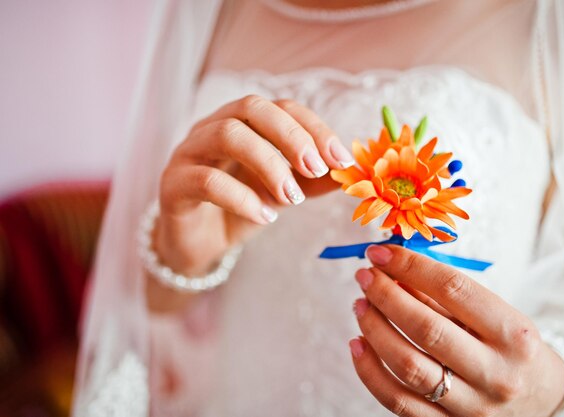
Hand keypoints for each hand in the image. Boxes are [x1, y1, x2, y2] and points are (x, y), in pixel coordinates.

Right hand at [152, 95, 351, 293]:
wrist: (199, 247)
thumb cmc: (240, 210)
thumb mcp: (282, 193)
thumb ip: (311, 181)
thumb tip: (350, 172)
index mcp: (242, 122)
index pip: (282, 107)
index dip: (314, 128)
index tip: (342, 159)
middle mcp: (212, 127)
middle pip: (251, 107)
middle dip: (291, 136)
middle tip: (316, 169)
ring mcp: (189, 152)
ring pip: (227, 134)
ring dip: (269, 163)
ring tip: (292, 197)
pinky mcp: (173, 184)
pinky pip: (206, 180)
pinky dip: (242, 198)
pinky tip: (264, 217)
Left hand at [349, 245, 563, 416]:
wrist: (542, 401)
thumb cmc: (511, 348)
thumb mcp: (496, 315)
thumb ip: (446, 295)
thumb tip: (395, 268)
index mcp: (512, 333)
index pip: (453, 290)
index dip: (411, 266)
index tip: (381, 252)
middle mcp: (494, 372)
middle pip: (426, 329)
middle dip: (386, 296)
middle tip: (364, 276)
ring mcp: (471, 405)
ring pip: (408, 365)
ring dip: (374, 329)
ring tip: (360, 305)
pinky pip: (397, 400)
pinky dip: (369, 371)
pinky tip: (357, 344)